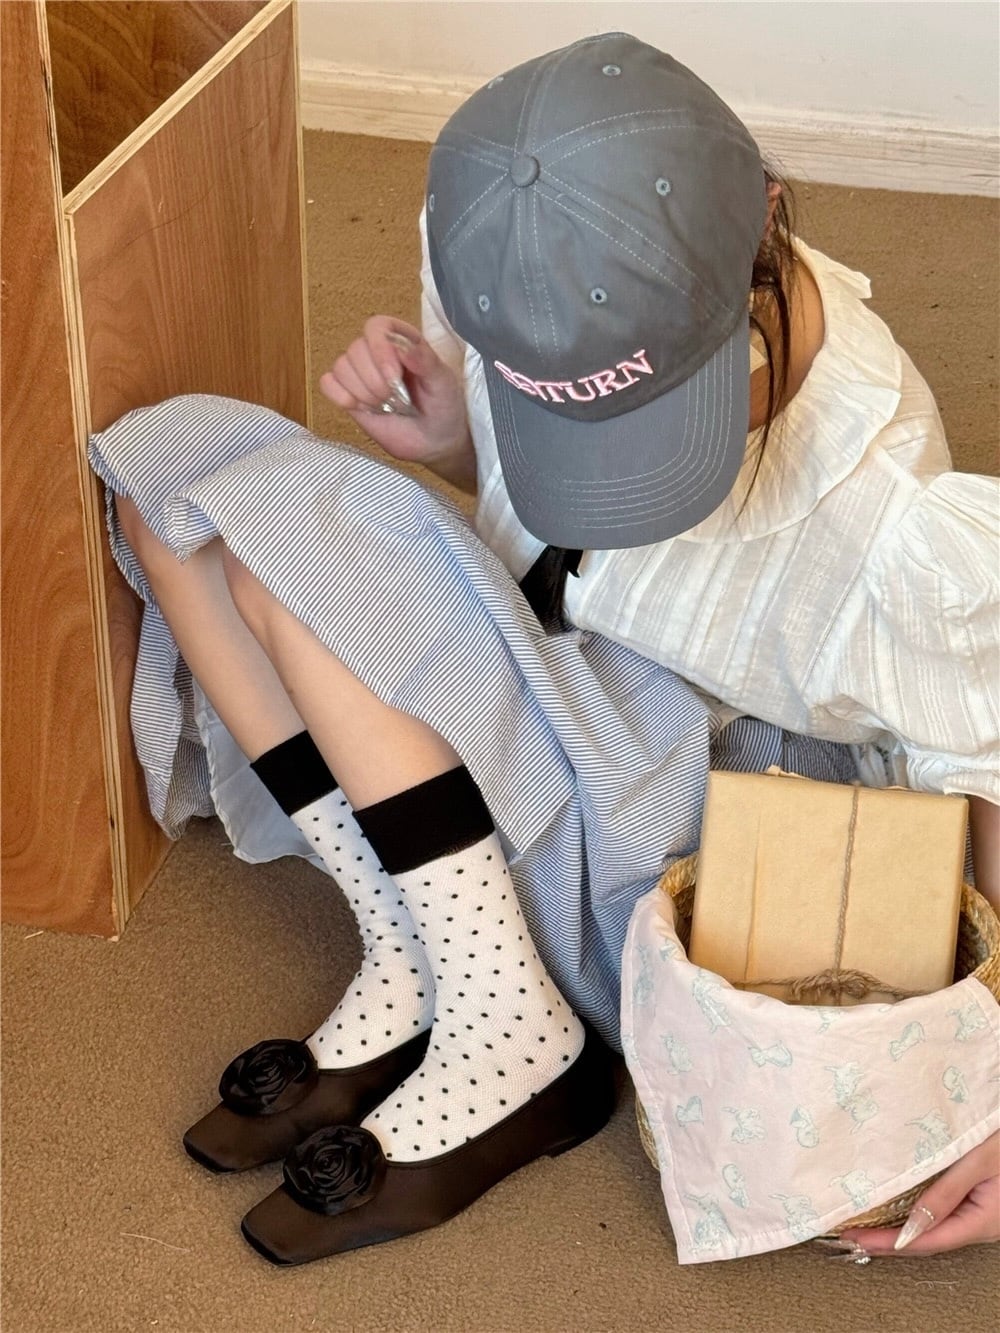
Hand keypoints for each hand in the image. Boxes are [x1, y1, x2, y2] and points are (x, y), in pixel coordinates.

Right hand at [320, 316, 474, 489]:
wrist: (434, 442)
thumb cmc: (443, 408)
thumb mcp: (443, 383)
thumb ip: (425, 360)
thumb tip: (401, 344)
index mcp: (402, 340)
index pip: (377, 326)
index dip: (380, 350)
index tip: (394, 378)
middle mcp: (377, 351)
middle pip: (355, 349)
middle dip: (374, 382)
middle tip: (396, 401)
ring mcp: (360, 373)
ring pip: (340, 367)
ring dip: (362, 392)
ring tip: (384, 407)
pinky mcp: (348, 393)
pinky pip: (327, 384)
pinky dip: (340, 396)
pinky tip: (361, 408)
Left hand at [839, 1131, 998, 1255]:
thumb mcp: (978, 1160)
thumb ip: (946, 1191)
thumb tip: (912, 1224)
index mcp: (984, 1221)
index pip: (927, 1240)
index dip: (889, 1242)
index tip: (857, 1238)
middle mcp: (982, 1223)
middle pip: (929, 1240)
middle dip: (888, 1241)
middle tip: (849, 1235)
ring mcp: (980, 1213)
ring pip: (934, 1229)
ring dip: (899, 1229)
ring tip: (864, 1225)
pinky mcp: (977, 1199)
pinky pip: (942, 1213)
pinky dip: (914, 1215)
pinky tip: (895, 1210)